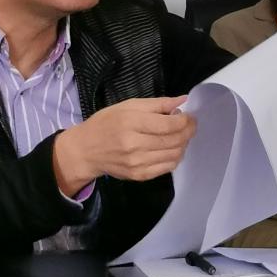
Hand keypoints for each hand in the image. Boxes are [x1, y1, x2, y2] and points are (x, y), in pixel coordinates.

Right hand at [52, 96, 195, 192]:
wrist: (86, 150)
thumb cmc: (106, 123)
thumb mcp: (127, 106)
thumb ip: (157, 104)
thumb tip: (182, 100)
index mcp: (130, 123)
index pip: (168, 124)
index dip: (184, 120)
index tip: (188, 116)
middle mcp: (134, 145)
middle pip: (174, 140)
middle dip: (188, 131)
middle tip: (190, 124)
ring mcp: (137, 163)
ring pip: (174, 155)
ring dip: (184, 144)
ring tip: (181, 135)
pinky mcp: (139, 175)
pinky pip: (167, 167)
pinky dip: (175, 157)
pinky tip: (171, 148)